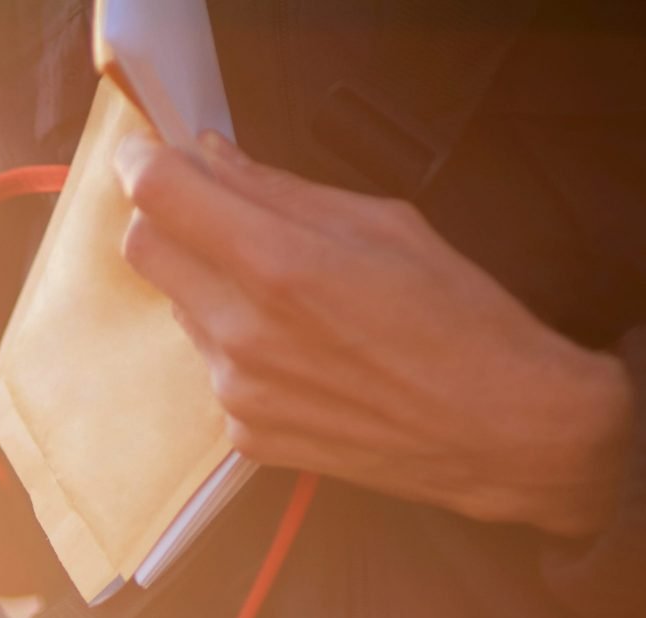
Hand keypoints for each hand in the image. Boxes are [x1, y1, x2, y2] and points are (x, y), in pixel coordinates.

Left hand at [114, 130, 632, 537]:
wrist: (500, 430)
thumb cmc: (460, 320)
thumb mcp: (383, 225)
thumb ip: (282, 191)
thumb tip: (214, 159)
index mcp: (279, 265)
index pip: (159, 196)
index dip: (145, 163)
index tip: (152, 154)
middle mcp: (243, 333)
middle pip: (146, 252)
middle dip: (169, 218)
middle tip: (212, 207)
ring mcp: (237, 392)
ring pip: (181, 309)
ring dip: (211, 284)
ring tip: (292, 292)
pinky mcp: (245, 435)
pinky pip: (213, 367)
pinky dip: (239, 344)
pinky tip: (305, 349)